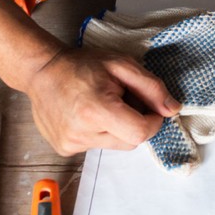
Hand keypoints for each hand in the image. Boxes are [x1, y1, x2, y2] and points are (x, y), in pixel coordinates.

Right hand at [26, 47, 179, 154]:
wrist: (42, 71)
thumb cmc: (82, 65)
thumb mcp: (122, 65)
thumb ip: (151, 88)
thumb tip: (172, 110)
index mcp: (97, 110)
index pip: (140, 133)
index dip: (152, 121)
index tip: (149, 107)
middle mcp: (82, 133)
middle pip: (130, 142)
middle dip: (135, 123)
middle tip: (122, 100)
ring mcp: (71, 144)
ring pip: (114, 145)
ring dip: (117, 128)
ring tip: (102, 105)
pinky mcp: (64, 149)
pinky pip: (97, 146)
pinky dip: (100, 132)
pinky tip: (87, 114)